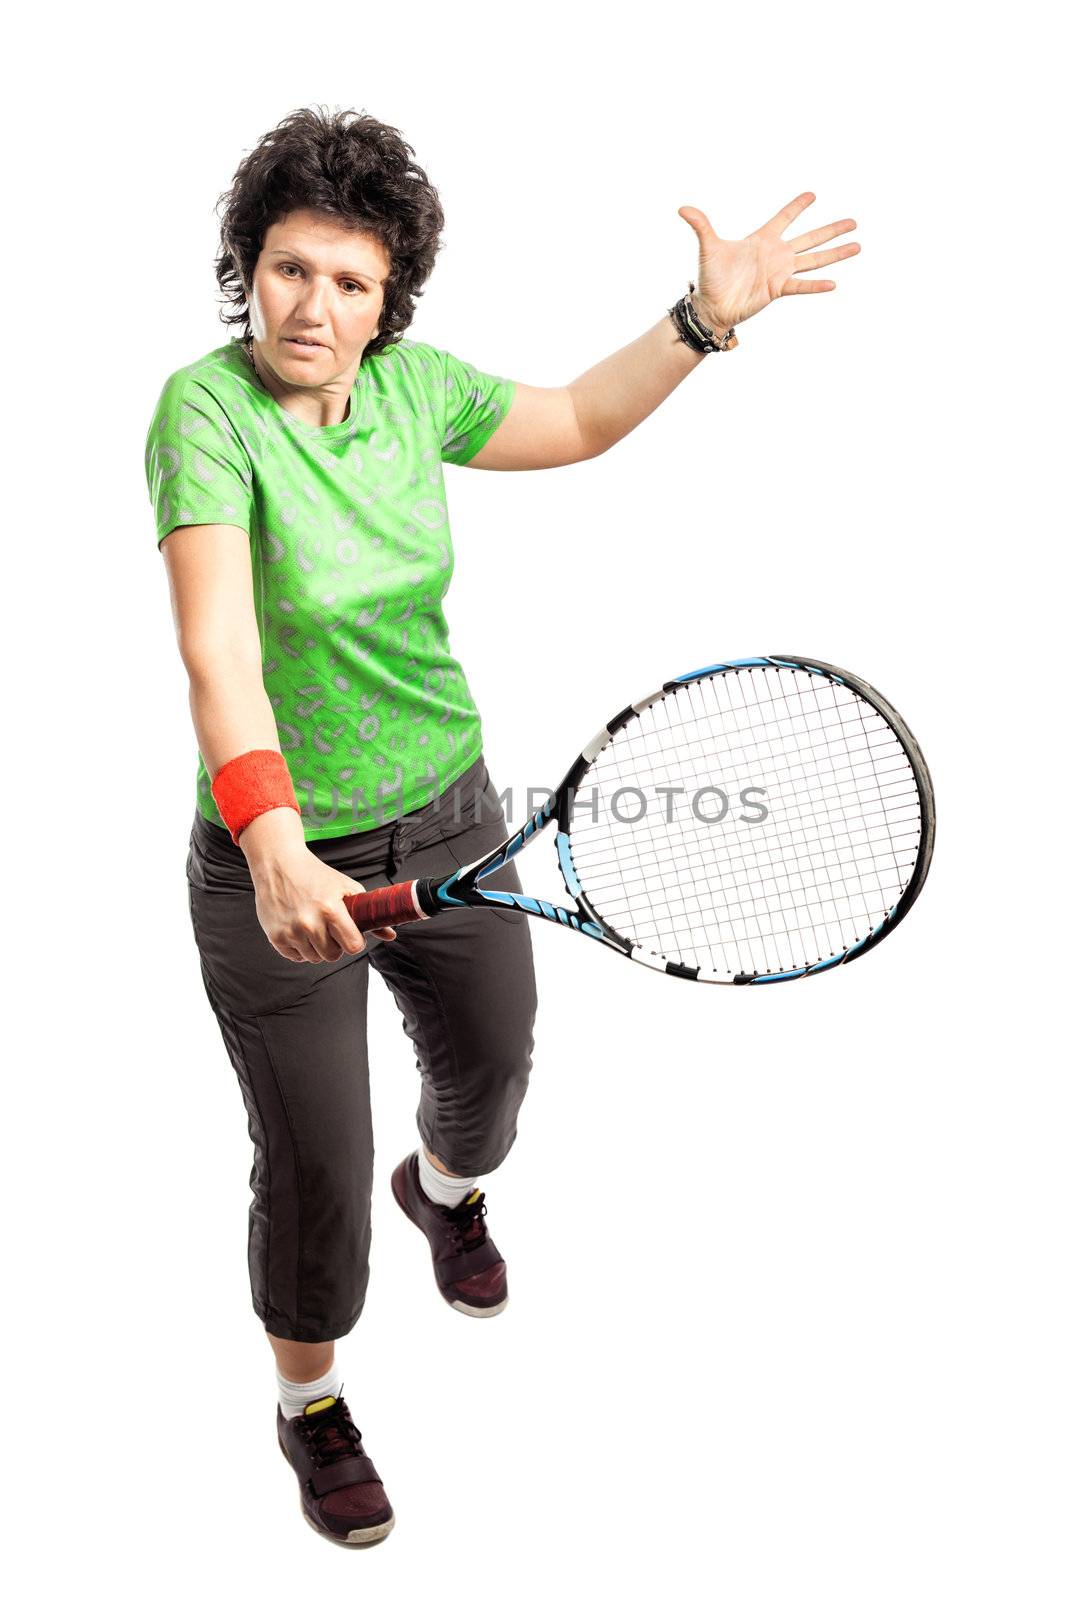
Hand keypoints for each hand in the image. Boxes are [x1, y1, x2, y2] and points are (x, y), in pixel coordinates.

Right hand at [250, 849, 396, 962]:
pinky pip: (295, 957)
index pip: (353, 946)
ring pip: (314, 958)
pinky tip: (300, 930)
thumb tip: (391, 936)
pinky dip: (300, 948)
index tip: (352, 935)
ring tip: (315, 927)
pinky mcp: (275, 936)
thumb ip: (369, 913)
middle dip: (336, 945)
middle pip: (333, 956)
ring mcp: (290, 931)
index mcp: (330, 909)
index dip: (355, 942)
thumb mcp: (346, 888)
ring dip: (317, 948)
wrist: (278, 864)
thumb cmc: (317, 875)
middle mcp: (309, 922)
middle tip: (331, 929)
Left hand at [677, 192, 859, 338]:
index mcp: (762, 239)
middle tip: (853, 221)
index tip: (812, 194)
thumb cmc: (710, 277)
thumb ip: (701, 225)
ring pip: (814, 260)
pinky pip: (801, 286)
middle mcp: (776, 254)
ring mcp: (779, 272)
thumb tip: (682, 208)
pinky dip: (816, 286)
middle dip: (831, 230)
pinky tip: (834, 283)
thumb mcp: (708, 247)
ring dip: (835, 254)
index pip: (784, 218)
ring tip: (857, 246)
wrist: (711, 306)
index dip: (797, 207)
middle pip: (810, 238)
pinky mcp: (778, 289)